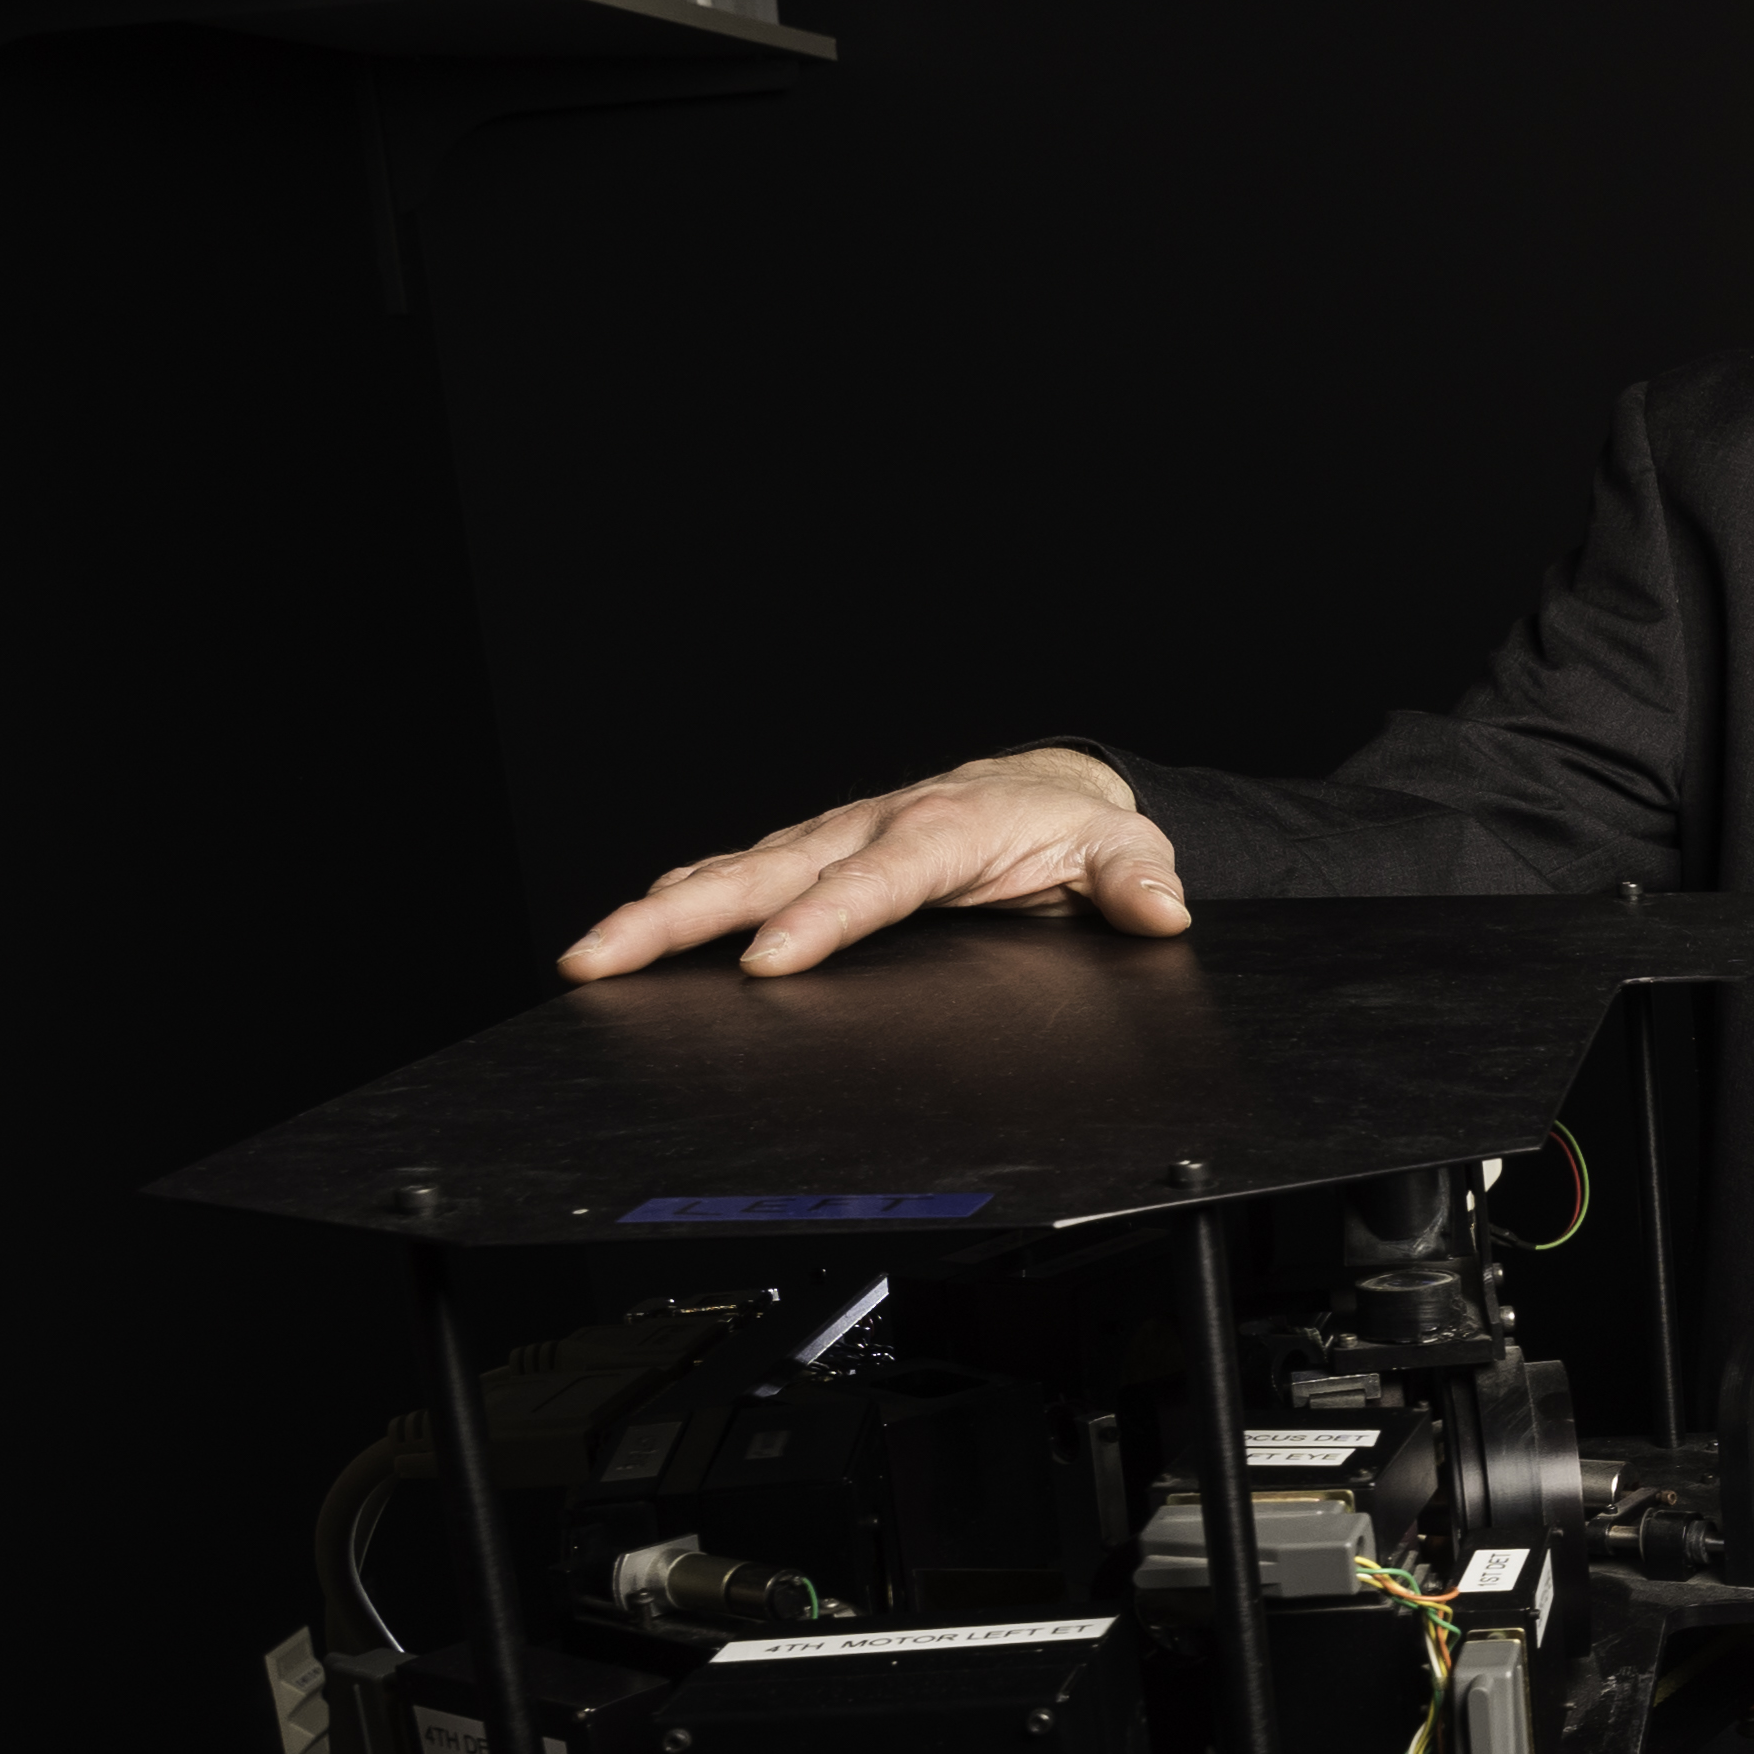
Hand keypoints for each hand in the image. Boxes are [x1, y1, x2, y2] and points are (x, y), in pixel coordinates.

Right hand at [555, 747, 1187, 979]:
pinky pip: (742, 878)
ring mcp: (837, 841)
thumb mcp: (1125, 852)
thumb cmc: (1079, 829)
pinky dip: (683, 901)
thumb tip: (1162, 909)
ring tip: (591, 955)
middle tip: (610, 955)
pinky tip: (635, 934)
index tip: (767, 961)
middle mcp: (874, 828)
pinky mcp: (818, 858)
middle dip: (685, 915)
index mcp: (944, 831)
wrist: (1056, 792)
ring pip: (736, 874)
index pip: (873, 882)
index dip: (820, 920)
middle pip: (769, 873)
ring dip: (659, 914)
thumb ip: (1138, 883)